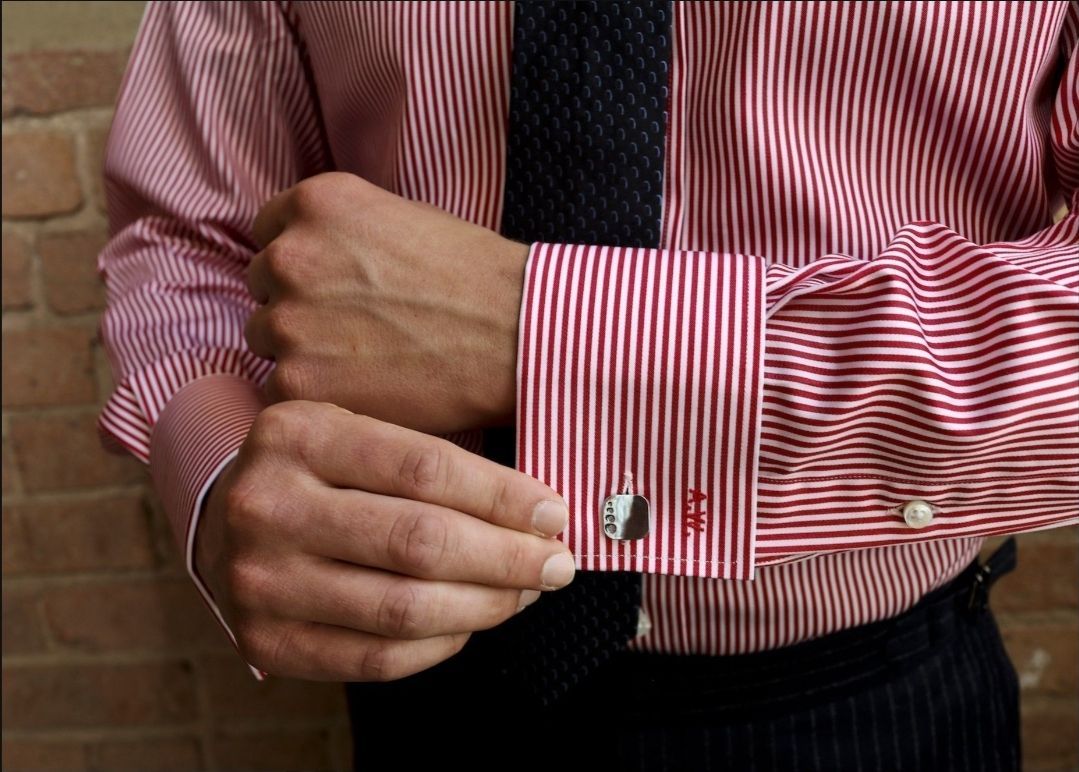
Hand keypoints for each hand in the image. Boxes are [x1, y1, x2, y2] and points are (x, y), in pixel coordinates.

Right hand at [194, 400, 574, 680]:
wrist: (225, 520)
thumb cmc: (316, 470)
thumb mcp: (356, 431)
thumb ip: (429, 461)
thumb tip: (536, 512)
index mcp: (297, 433)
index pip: (425, 468)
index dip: (503, 496)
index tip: (553, 514)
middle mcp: (269, 505)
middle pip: (419, 542)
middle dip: (507, 558)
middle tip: (556, 563)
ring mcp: (261, 579)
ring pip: (403, 608)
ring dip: (485, 605)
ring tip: (523, 592)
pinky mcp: (266, 640)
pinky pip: (377, 658)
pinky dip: (441, 645)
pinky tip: (470, 622)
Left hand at [244, 172, 528, 433]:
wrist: (514, 337)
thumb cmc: (474, 278)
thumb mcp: (400, 217)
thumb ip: (340, 232)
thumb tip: (308, 255)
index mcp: (315, 203)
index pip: (269, 233)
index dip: (304, 264)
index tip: (336, 286)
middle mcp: (289, 255)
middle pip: (263, 289)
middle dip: (299, 308)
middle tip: (357, 330)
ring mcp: (287, 321)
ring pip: (268, 342)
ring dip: (303, 354)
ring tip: (366, 363)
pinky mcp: (297, 383)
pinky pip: (280, 393)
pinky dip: (315, 397)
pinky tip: (364, 392)